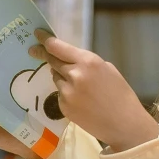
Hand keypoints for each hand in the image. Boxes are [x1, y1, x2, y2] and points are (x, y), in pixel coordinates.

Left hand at [42, 38, 158, 152]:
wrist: (124, 124)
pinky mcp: (63, 107)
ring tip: (78, 85)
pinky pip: (60, 94)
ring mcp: (67, 92)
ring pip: (56, 78)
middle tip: (34, 50)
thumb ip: (86, 63)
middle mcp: (74, 74)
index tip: (37, 34)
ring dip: (61, 76)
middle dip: (43, 54)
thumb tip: (69, 61)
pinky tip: (81, 100)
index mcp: (88, 61)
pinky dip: (66, 93)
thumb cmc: (120, 94)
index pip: (58, 47)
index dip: (45, 40)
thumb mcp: (107, 69)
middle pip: (52, 60)